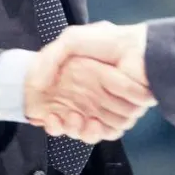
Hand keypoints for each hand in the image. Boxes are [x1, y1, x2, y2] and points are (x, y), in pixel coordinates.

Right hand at [25, 55, 154, 143]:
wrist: (139, 51)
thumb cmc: (107, 42)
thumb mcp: (70, 41)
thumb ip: (49, 60)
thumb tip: (36, 85)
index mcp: (79, 81)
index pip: (59, 105)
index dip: (49, 114)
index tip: (41, 115)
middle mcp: (92, 98)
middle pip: (70, 123)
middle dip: (60, 125)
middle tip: (55, 119)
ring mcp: (107, 109)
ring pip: (86, 131)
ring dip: (75, 130)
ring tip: (73, 119)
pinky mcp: (122, 117)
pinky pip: (106, 133)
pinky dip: (95, 132)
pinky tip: (90, 123)